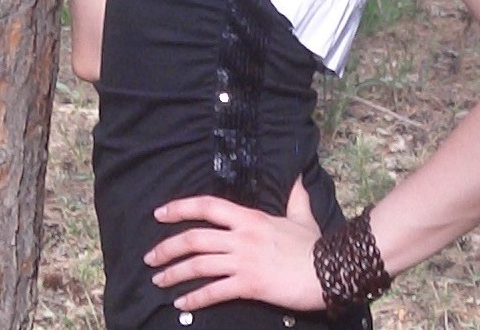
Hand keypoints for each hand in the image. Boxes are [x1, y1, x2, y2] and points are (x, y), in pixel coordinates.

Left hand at [144, 178, 324, 312]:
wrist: (329, 270)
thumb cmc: (314, 245)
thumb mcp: (302, 214)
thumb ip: (295, 195)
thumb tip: (296, 174)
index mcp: (249, 217)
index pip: (208, 206)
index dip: (181, 208)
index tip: (160, 213)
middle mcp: (242, 236)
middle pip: (195, 238)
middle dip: (168, 247)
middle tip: (150, 257)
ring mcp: (243, 261)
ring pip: (199, 264)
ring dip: (174, 273)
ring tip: (158, 280)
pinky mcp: (248, 285)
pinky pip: (214, 292)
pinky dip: (194, 298)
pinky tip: (182, 304)